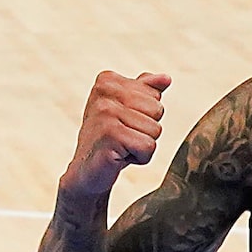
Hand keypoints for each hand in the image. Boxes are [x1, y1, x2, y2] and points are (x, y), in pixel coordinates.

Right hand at [59, 69, 169, 203]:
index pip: (155, 95)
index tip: (122, 123)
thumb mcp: (127, 112)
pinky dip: (139, 158)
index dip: (144, 115)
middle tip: (121, 137)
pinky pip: (148, 146)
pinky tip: (119, 157)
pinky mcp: (110, 134)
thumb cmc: (109, 141)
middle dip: (146, 130)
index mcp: (107, 81)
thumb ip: (145, 91)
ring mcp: (105, 112)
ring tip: (120, 147)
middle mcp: (104, 92)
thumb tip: (166, 78)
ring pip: (155, 129)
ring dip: (142, 145)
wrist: (85, 173)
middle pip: (157, 109)